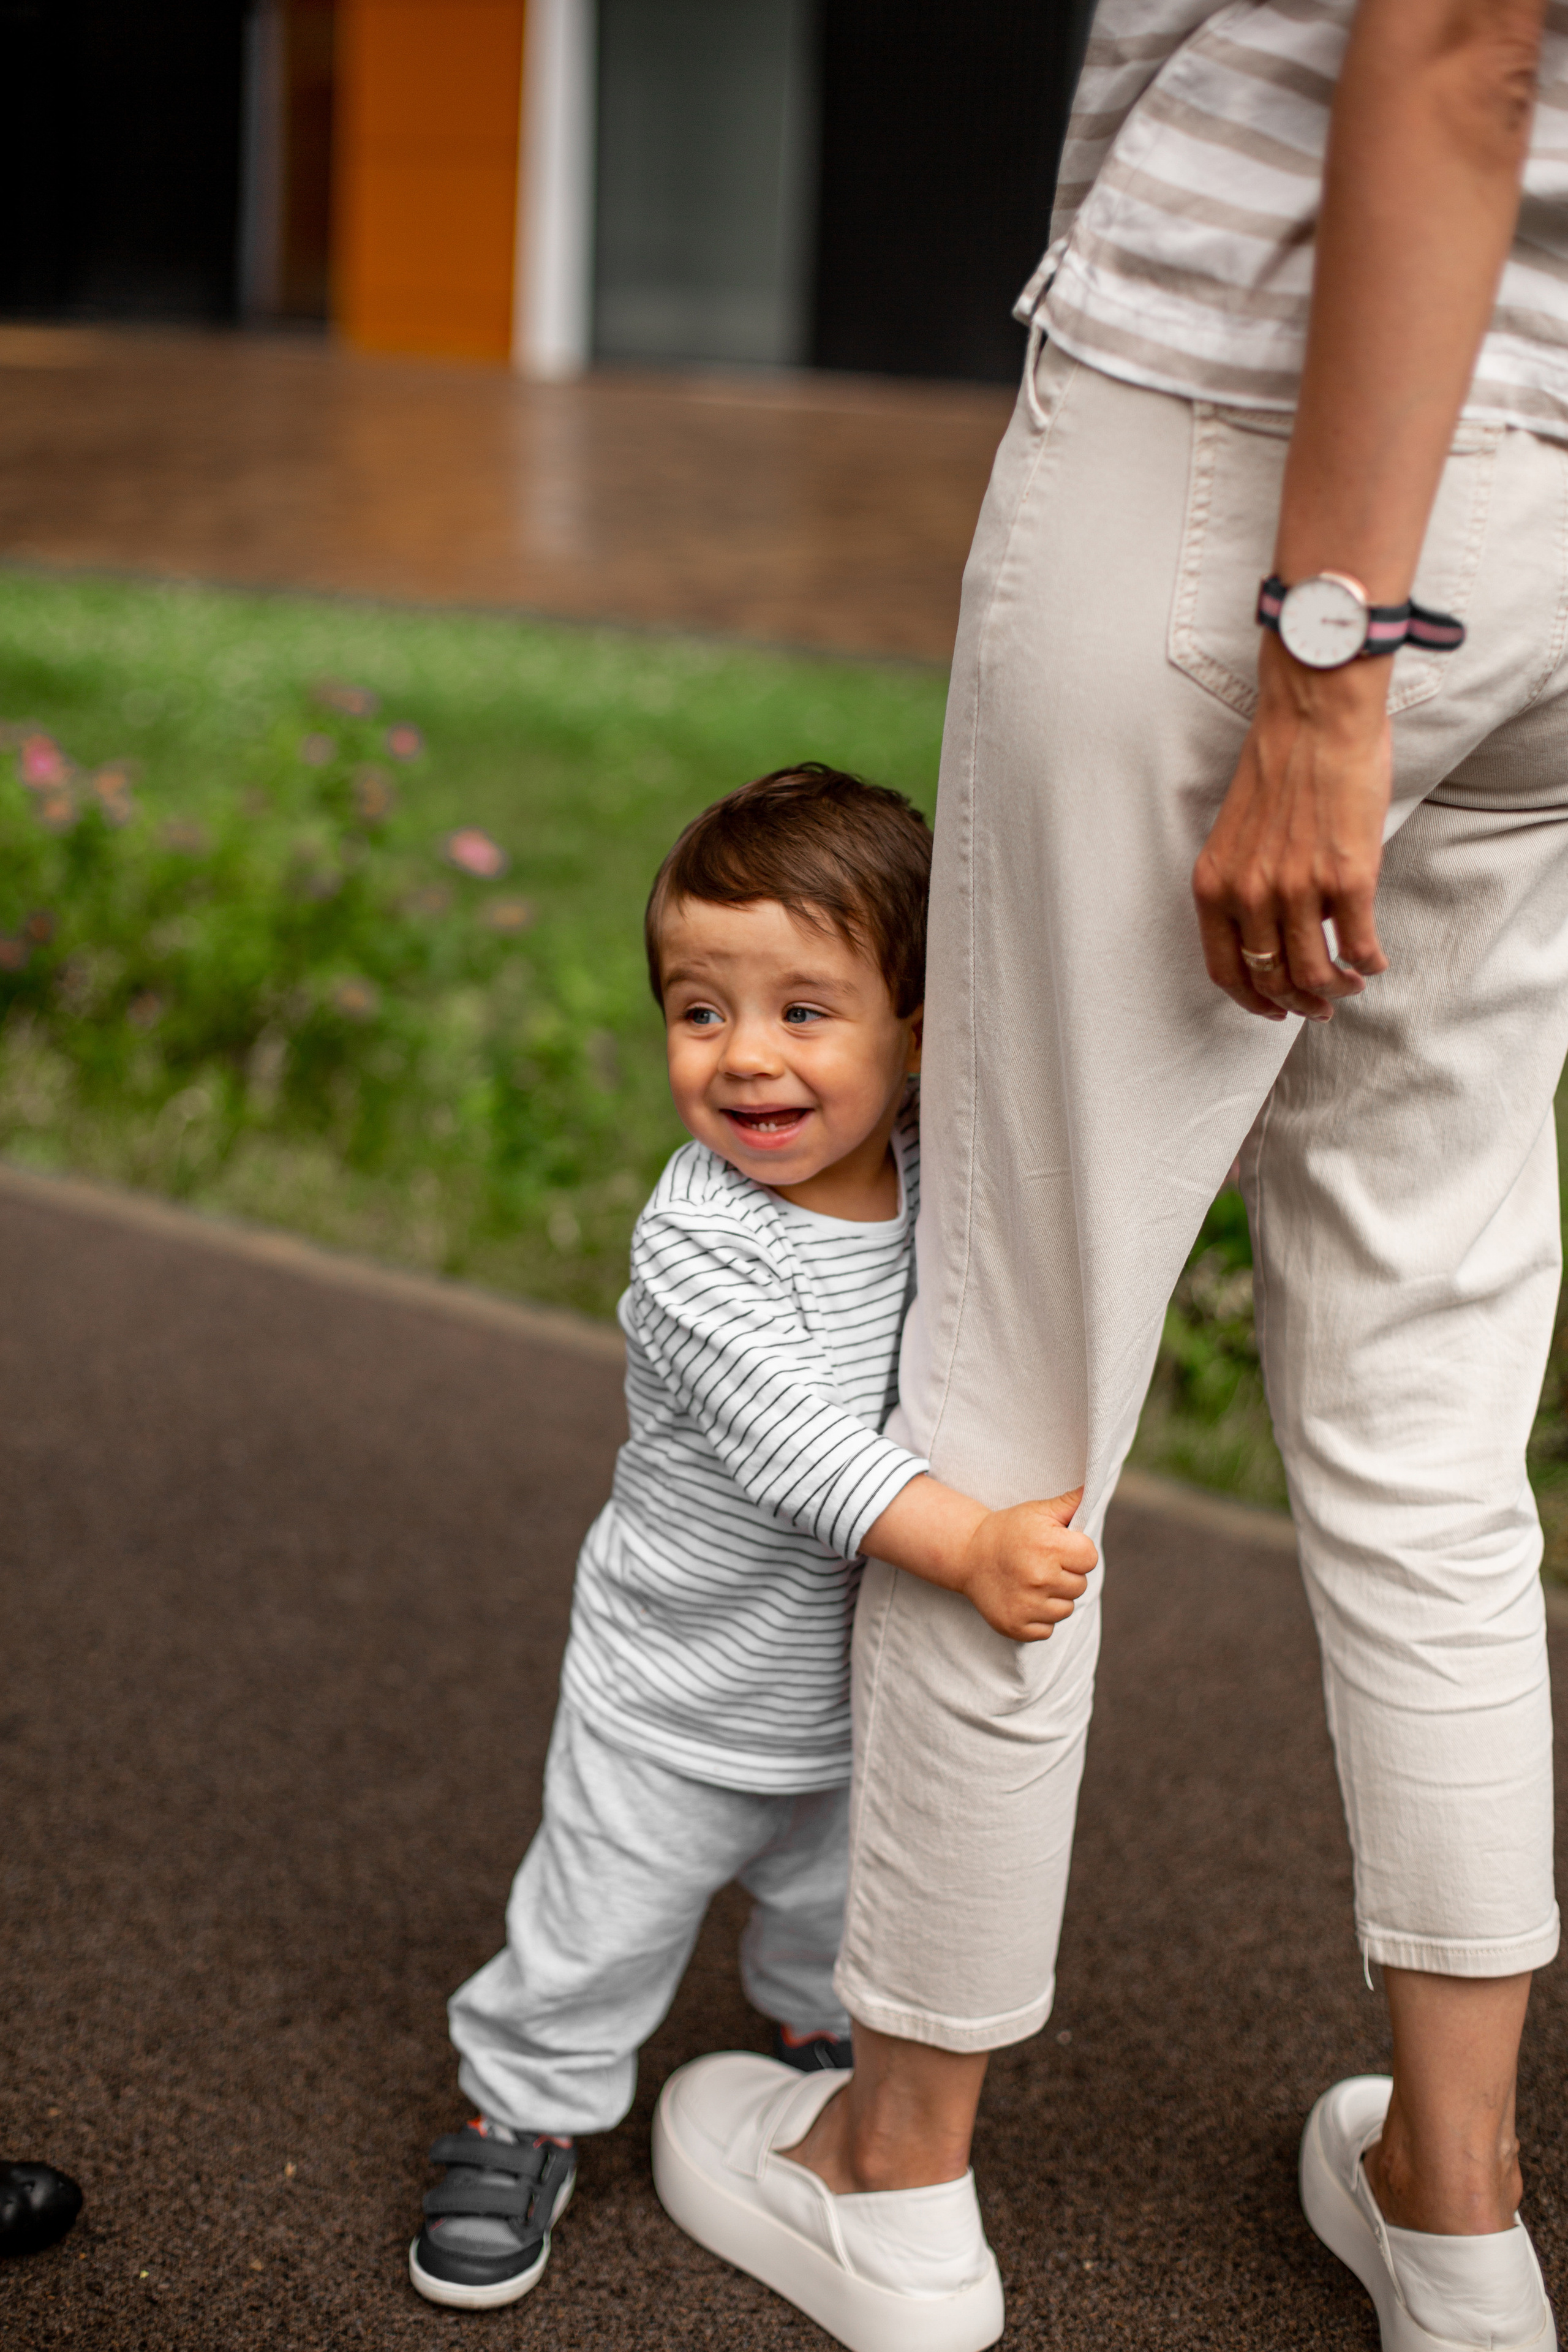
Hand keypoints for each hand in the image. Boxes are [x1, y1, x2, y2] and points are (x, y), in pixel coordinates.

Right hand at [955, 1487, 1097, 1641]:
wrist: (968, 1555)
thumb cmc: (1009, 1531)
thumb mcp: (1036, 1511)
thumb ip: (1069, 1503)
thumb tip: (1091, 1488)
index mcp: (1049, 1546)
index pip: (1090, 1558)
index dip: (1078, 1552)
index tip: (1059, 1548)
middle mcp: (1039, 1578)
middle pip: (1081, 1585)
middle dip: (1067, 1575)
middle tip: (1042, 1564)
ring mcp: (1027, 1605)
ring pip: (1066, 1609)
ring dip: (1055, 1597)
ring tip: (1033, 1581)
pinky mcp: (1017, 1627)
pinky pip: (1048, 1628)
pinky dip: (1040, 1617)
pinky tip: (1024, 1599)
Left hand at [1192, 635, 1392, 1022]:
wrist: (1315, 717)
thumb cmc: (1279, 763)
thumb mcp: (1236, 834)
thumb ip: (1244, 882)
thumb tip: (1268, 929)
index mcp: (1214, 884)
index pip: (1225, 969)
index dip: (1251, 1000)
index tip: (1273, 1009)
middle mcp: (1250, 894)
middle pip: (1271, 979)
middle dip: (1299, 1003)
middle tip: (1321, 1006)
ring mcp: (1298, 889)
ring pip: (1314, 973)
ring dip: (1335, 989)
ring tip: (1350, 984)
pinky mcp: (1347, 878)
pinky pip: (1358, 945)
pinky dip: (1369, 963)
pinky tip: (1374, 961)